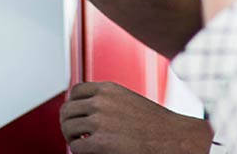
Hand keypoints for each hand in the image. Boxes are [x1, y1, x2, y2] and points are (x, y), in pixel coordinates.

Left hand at [61, 82, 213, 153]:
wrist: (170, 137)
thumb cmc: (153, 123)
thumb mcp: (127, 100)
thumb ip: (107, 100)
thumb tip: (85, 109)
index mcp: (108, 89)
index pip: (75, 91)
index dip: (72, 104)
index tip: (76, 115)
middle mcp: (101, 102)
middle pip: (66, 110)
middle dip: (68, 123)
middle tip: (76, 134)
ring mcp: (99, 121)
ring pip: (68, 128)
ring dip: (72, 138)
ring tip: (83, 144)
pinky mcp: (99, 143)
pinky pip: (76, 147)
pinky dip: (80, 151)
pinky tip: (91, 151)